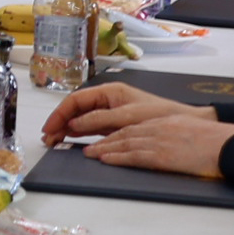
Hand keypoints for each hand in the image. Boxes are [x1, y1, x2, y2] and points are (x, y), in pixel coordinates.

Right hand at [37, 83, 206, 145]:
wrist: (186, 123)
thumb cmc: (161, 114)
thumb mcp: (128, 115)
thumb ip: (99, 119)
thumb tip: (73, 125)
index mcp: (109, 92)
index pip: (75, 100)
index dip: (59, 113)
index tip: (50, 127)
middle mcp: (107, 101)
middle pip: (75, 110)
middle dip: (59, 123)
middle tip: (48, 138)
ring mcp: (111, 113)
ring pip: (81, 120)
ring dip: (66, 130)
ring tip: (54, 141)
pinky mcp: (116, 125)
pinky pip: (91, 128)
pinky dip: (78, 135)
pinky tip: (71, 142)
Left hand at [85, 111, 233, 179]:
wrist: (230, 145)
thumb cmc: (219, 141)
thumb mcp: (193, 131)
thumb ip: (177, 135)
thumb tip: (171, 145)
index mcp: (167, 122)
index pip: (135, 126)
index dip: (116, 132)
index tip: (104, 137)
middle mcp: (159, 129)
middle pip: (124, 133)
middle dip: (104, 139)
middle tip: (88, 146)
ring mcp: (160, 142)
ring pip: (124, 143)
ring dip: (104, 149)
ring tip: (89, 154)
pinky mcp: (162, 156)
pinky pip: (133, 156)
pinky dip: (116, 157)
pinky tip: (104, 159)